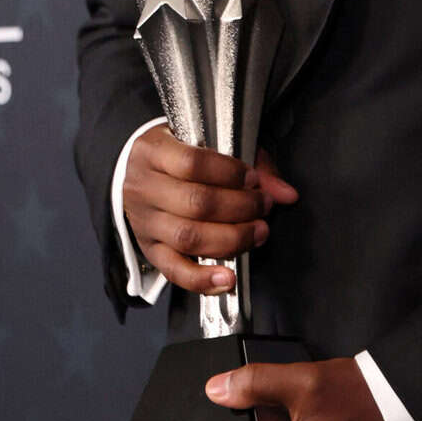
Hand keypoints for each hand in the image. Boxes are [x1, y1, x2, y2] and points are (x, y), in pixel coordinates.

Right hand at [123, 128, 297, 295]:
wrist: (135, 171)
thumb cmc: (179, 153)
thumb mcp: (211, 141)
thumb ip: (251, 161)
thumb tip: (286, 194)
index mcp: (155, 151)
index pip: (192, 163)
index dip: (229, 173)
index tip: (254, 179)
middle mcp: (145, 187)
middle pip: (195, 203)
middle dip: (240, 207)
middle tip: (263, 206)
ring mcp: (145, 221)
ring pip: (188, 238)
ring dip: (232, 238)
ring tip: (257, 232)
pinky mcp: (150, 250)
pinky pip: (174, 271)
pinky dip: (203, 279)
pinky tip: (228, 278)